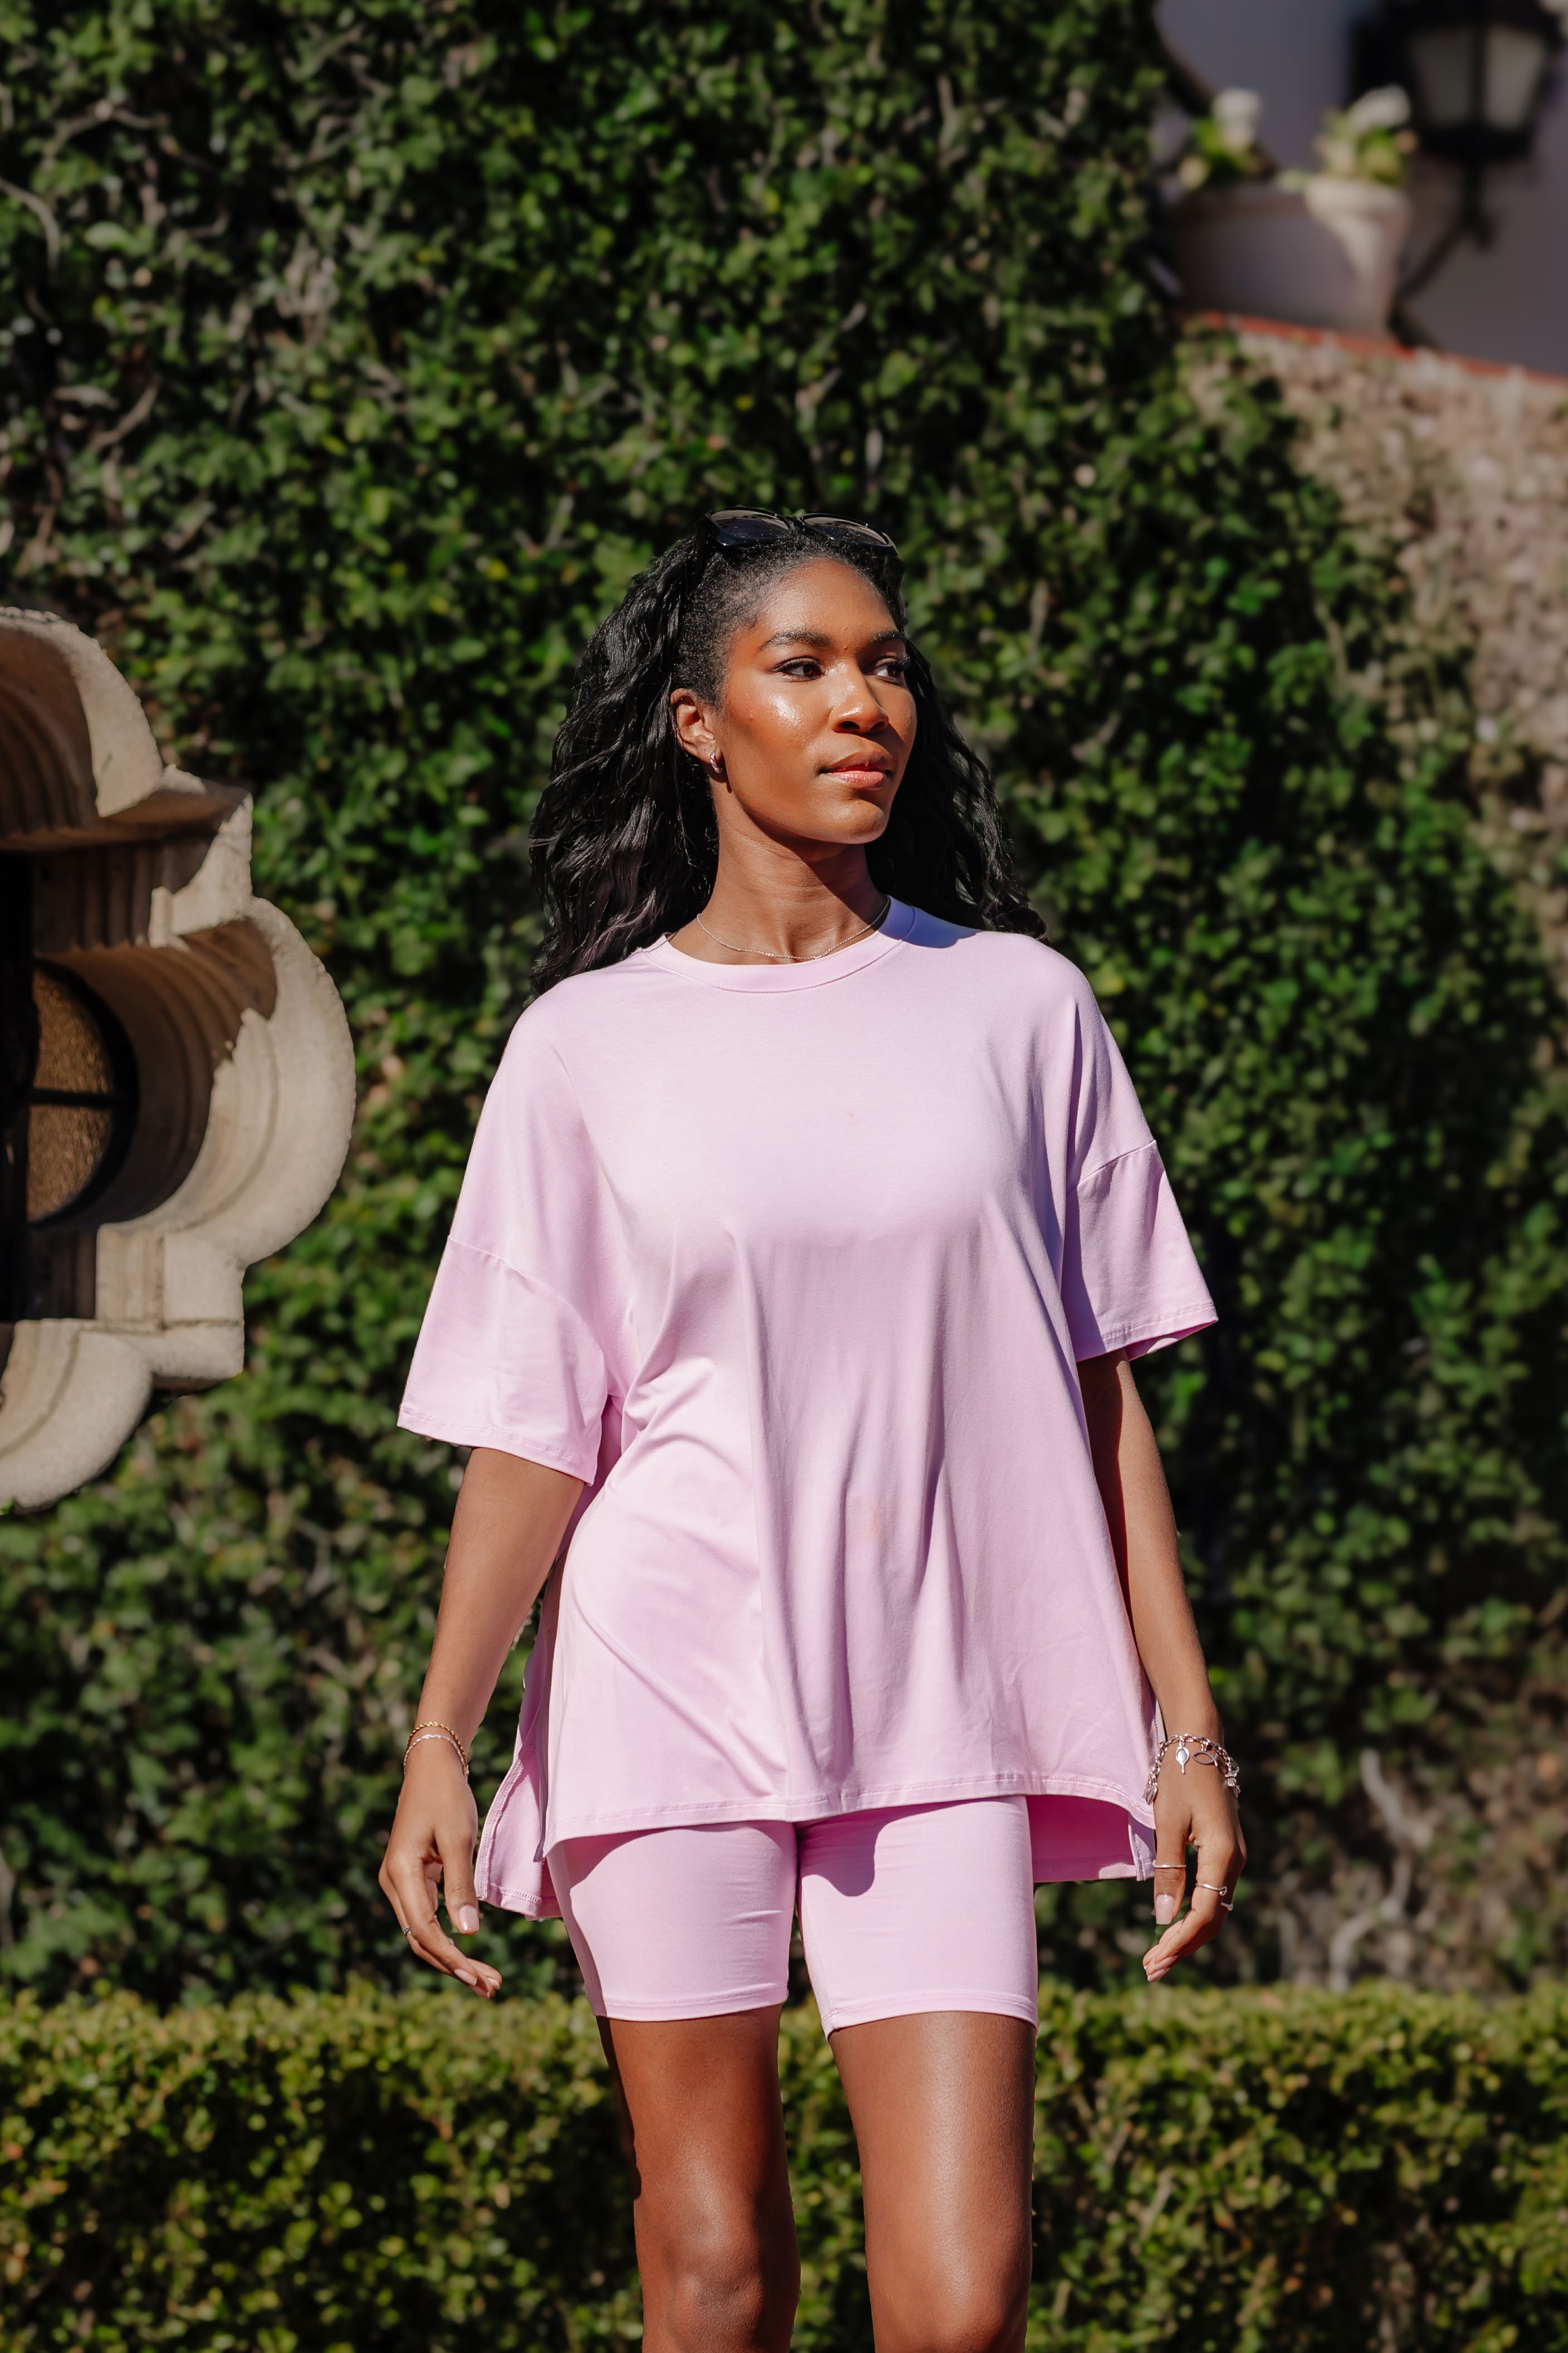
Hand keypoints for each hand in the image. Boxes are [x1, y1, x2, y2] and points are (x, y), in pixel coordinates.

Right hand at [378, 1739, 501, 1997]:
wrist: (432, 1767)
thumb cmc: (446, 1797)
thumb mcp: (458, 1838)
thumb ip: (461, 1885)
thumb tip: (468, 1932)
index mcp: (400, 1874)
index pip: (425, 1931)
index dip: (452, 1959)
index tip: (479, 1979)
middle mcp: (394, 1883)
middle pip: (422, 1940)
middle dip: (455, 1966)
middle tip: (491, 1988)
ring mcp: (400, 1883)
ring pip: (424, 1932)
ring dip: (452, 1957)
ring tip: (487, 1980)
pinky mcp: (412, 1879)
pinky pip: (427, 1917)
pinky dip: (449, 1937)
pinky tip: (470, 1952)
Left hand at [1142, 1755, 1244, 1984]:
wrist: (1200, 1743)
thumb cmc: (1180, 1778)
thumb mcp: (1167, 1823)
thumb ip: (1168, 1870)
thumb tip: (1163, 1919)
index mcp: (1224, 1855)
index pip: (1205, 1913)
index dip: (1180, 1940)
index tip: (1154, 1958)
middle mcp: (1235, 1862)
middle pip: (1213, 1919)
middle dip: (1183, 1947)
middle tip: (1151, 1970)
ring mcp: (1234, 1858)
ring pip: (1216, 1910)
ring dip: (1189, 1935)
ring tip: (1159, 1957)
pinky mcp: (1225, 1853)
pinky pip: (1215, 1895)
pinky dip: (1195, 1915)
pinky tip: (1175, 1927)